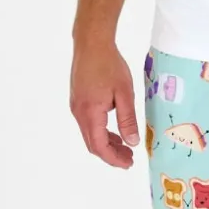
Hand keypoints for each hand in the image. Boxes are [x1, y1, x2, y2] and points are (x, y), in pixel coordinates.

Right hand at [70, 37, 140, 167]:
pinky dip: (101, 132)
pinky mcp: (78, 100)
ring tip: (125, 147)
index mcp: (90, 113)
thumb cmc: (109, 65)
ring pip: (90, 134)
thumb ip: (127, 119)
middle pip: (92, 143)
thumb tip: (132, 142)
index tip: (128, 164)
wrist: (91, 43)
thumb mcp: (124, 93)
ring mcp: (76, 106)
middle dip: (110, 154)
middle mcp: (79, 113)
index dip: (113, 159)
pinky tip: (114, 131)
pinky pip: (88, 123)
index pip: (99, 146)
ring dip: (106, 143)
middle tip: (129, 159)